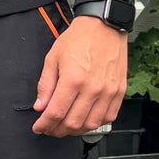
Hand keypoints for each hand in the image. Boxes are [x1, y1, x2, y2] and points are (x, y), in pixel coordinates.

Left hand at [32, 17, 127, 136]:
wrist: (104, 27)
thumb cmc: (79, 39)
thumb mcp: (53, 58)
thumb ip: (46, 85)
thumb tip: (40, 106)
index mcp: (73, 80)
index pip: (56, 113)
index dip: (44, 125)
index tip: (39, 127)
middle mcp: (93, 88)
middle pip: (73, 123)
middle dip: (57, 130)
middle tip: (50, 128)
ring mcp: (108, 92)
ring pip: (91, 124)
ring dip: (76, 130)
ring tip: (66, 125)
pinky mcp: (119, 92)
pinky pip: (108, 117)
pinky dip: (95, 123)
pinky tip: (85, 119)